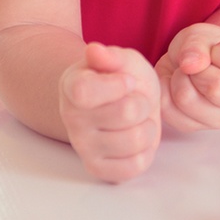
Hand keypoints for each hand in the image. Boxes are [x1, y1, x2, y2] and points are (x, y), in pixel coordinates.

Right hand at [59, 43, 161, 182]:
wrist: (123, 102)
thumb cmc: (122, 78)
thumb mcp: (123, 60)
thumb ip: (111, 56)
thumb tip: (94, 50)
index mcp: (73, 87)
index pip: (85, 91)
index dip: (117, 85)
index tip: (128, 81)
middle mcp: (72, 119)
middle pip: (126, 113)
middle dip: (142, 103)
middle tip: (135, 100)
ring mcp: (84, 147)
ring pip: (136, 140)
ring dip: (147, 127)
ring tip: (137, 119)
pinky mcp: (99, 168)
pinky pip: (135, 166)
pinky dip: (146, 151)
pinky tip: (136, 138)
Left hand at [156, 23, 219, 131]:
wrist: (196, 67)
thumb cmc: (206, 49)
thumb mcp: (203, 35)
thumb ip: (197, 44)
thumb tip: (189, 65)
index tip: (215, 49)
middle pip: (216, 88)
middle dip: (196, 68)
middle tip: (196, 64)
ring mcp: (219, 118)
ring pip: (186, 99)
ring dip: (177, 78)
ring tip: (185, 74)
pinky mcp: (193, 127)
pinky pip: (167, 109)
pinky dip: (164, 90)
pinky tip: (174, 84)